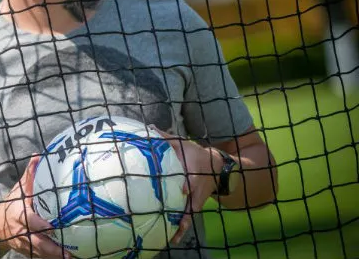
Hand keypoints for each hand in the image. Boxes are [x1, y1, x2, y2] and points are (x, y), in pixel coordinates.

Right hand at [0, 154, 71, 258]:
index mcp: (19, 215)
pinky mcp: (27, 252)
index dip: (40, 225)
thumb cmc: (11, 204)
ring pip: (40, 254)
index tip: (52, 227)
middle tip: (68, 253)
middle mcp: (21, 232)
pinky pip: (40, 257)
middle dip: (52, 249)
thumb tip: (39, 155)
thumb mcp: (18, 190)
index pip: (29, 221)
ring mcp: (24, 245)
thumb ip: (29, 175)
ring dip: (54, 257)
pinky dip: (51, 258)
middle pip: (37, 244)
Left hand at [151, 128, 222, 244]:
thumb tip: (149, 127)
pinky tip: (173, 238)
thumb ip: (166, 138)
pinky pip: (188, 217)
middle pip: (192, 201)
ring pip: (190, 213)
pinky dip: (182, 228)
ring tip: (174, 237)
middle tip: (176, 221)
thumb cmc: (195, 154)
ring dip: (183, 225)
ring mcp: (197, 199)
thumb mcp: (183, 144)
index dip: (189, 185)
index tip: (183, 189)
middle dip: (185, 210)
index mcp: (194, 172)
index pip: (193, 180)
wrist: (216, 167)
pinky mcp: (195, 205)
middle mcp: (197, 188)